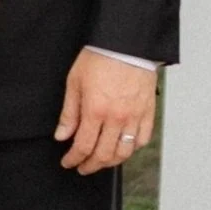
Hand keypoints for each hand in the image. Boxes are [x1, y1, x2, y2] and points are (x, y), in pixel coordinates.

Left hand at [56, 48, 156, 174]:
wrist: (126, 43)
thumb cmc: (100, 57)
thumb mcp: (75, 82)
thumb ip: (69, 113)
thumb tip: (62, 135)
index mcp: (95, 111)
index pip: (83, 146)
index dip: (73, 159)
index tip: (68, 162)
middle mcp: (116, 118)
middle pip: (103, 155)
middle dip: (90, 165)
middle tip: (82, 167)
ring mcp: (134, 116)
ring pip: (124, 152)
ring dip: (111, 162)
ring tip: (101, 161)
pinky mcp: (148, 111)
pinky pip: (143, 139)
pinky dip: (133, 148)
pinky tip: (124, 148)